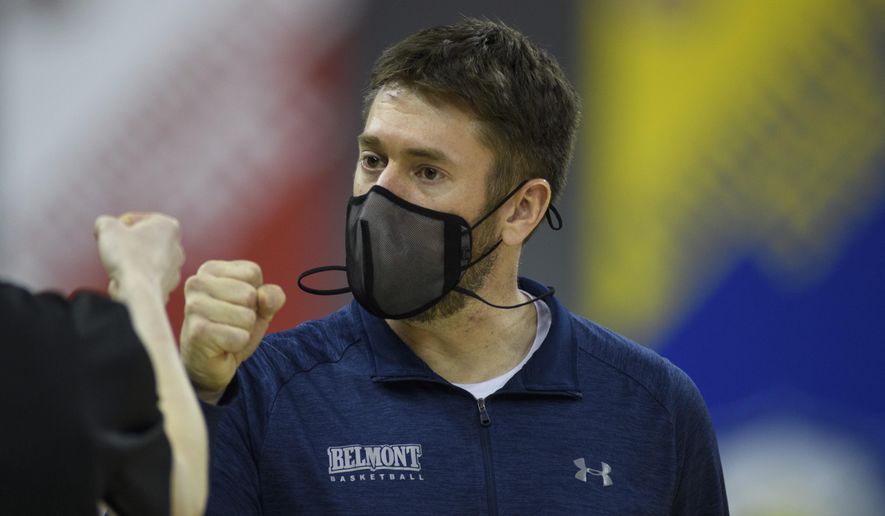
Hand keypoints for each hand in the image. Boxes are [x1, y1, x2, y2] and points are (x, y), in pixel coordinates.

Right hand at [94, 212, 184, 301]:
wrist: (139, 291)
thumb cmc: (127, 255)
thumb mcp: (108, 227)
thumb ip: (106, 222)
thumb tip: (104, 226)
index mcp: (169, 226)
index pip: (138, 220)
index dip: (120, 226)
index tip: (113, 235)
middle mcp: (177, 247)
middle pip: (143, 241)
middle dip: (127, 244)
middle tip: (114, 250)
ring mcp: (174, 268)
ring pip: (144, 260)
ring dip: (130, 262)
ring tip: (120, 266)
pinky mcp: (168, 286)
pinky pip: (145, 278)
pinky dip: (135, 278)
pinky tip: (127, 281)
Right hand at [180, 260, 285, 402]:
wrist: (211, 362)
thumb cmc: (232, 327)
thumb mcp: (260, 307)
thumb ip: (272, 296)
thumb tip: (264, 297)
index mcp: (210, 270)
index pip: (253, 272)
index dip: (256, 294)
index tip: (237, 305)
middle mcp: (197, 283)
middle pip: (250, 294)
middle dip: (249, 314)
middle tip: (231, 323)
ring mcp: (194, 306)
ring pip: (246, 316)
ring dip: (244, 330)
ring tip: (226, 333)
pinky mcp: (197, 331)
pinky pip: (239, 337)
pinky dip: (238, 345)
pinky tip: (222, 346)